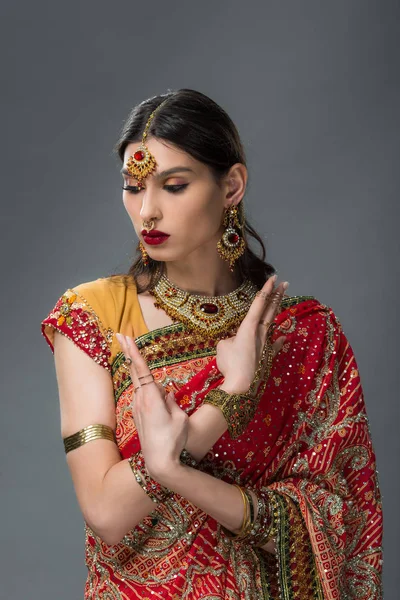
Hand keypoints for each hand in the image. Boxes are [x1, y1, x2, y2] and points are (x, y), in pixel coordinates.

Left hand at [115, 333, 188, 477]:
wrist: (159, 464)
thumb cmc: (174, 440)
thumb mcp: (180, 418)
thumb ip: (171, 402)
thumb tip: (166, 395)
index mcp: (151, 397)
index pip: (141, 369)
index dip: (134, 352)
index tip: (126, 338)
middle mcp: (141, 400)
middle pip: (134, 371)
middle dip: (128, 352)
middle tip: (120, 334)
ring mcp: (138, 408)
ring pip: (141, 384)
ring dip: (139, 371)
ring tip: (136, 357)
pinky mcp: (139, 415)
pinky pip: (143, 395)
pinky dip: (144, 386)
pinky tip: (153, 394)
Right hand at [216, 275, 288, 392]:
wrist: (242, 385)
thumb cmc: (231, 364)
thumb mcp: (223, 347)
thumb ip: (229, 340)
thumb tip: (235, 342)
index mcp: (249, 327)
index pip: (259, 304)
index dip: (266, 290)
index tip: (273, 278)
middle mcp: (260, 333)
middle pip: (270, 310)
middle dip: (277, 296)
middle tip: (285, 283)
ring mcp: (265, 345)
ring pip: (272, 324)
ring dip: (276, 312)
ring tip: (281, 301)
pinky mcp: (267, 357)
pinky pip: (273, 345)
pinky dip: (278, 340)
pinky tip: (284, 337)